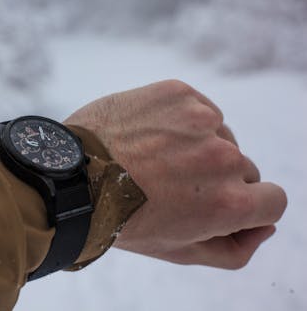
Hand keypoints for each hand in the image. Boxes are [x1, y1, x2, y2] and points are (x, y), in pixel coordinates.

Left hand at [65, 80, 286, 268]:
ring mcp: (201, 121)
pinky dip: (181, 122)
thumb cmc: (121, 218)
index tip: (221, 203)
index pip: (273, 200)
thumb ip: (233, 248)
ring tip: (153, 159)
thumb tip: (262, 227)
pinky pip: (199, 110)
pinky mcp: (178, 94)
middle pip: (243, 168)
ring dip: (196, 147)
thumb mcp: (178, 251)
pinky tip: (150, 136)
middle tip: (171, 184)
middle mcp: (222, 158)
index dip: (248, 205)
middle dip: (215, 178)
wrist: (72, 177)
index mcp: (227, 202)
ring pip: (219, 136)